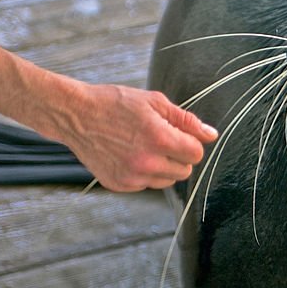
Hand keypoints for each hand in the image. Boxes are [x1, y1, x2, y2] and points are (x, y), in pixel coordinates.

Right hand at [60, 83, 217, 191]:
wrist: (75, 114)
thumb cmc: (114, 104)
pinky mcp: (119, 184)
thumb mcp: (155, 102)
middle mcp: (146, 162)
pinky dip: (144, 173)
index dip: (191, 143)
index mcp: (159, 139)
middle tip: (160, 139)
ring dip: (163, 167)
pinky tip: (130, 155)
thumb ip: (187, 120)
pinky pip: (146, 185)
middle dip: (179, 156)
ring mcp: (131, 176)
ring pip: (167, 181)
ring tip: (144, 147)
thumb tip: (211, 135)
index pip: (196, 154)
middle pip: (184, 170)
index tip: (179, 135)